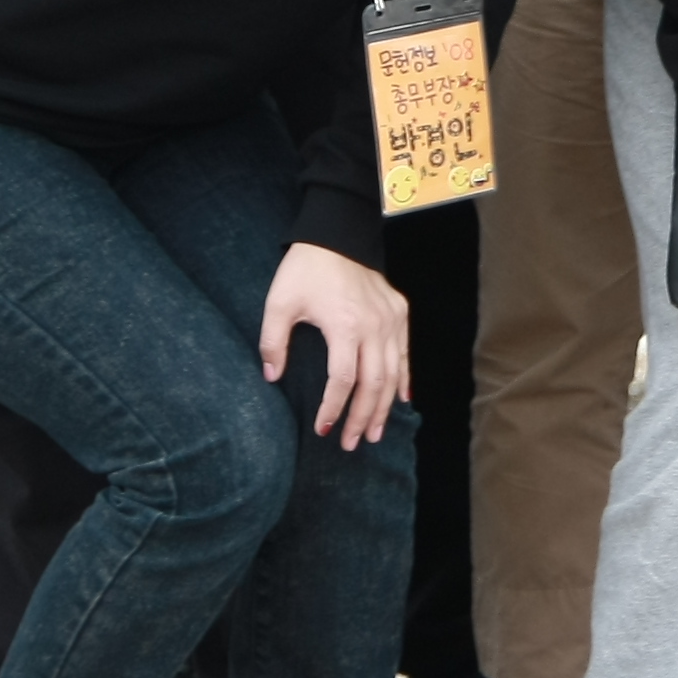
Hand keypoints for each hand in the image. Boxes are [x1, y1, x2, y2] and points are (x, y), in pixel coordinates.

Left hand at [260, 240, 409, 444]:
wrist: (336, 234)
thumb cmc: (305, 269)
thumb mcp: (279, 303)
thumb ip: (273, 343)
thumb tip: (273, 378)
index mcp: (345, 326)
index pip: (343, 381)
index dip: (334, 409)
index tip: (323, 430)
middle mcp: (374, 326)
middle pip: (373, 384)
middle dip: (362, 418)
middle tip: (350, 444)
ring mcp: (390, 319)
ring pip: (392, 373)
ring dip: (384, 407)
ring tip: (373, 433)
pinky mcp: (399, 311)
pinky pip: (405, 353)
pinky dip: (404, 378)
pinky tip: (400, 398)